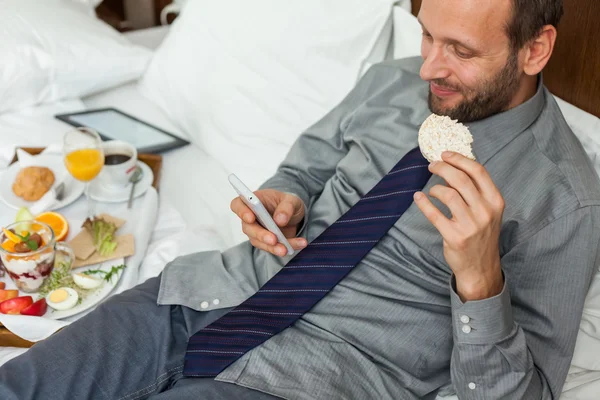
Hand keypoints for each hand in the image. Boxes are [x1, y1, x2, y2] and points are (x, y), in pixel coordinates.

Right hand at [231, 189, 307, 256]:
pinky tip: (300, 243)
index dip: (241, 211)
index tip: (251, 218)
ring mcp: (256, 232)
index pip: (238, 205)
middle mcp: (250, 218)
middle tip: (273, 240)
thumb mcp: (291, 200)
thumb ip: (286, 207)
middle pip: (248, 228)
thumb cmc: (286, 203)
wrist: (294, 215)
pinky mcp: (266, 243)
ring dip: (273, 247)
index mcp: (252, 201)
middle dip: (261, 235)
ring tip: (286, 249)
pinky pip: (273, 248)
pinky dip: (287, 247)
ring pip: (259, 242)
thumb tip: (279, 219)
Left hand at [414, 151, 504, 300]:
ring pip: (447, 194)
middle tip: (432, 166)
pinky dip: (423, 202)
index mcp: (495, 201)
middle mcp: (485, 211)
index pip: (478, 171)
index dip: (459, 159)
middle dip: (442, 168)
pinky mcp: (454, 236)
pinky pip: (434, 214)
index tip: (445, 154)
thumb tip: (452, 168)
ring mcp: (470, 225)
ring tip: (431, 191)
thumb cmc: (481, 235)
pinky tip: (418, 197)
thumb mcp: (487, 211)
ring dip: (435, 188)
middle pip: (460, 179)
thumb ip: (475, 191)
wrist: (481, 267)